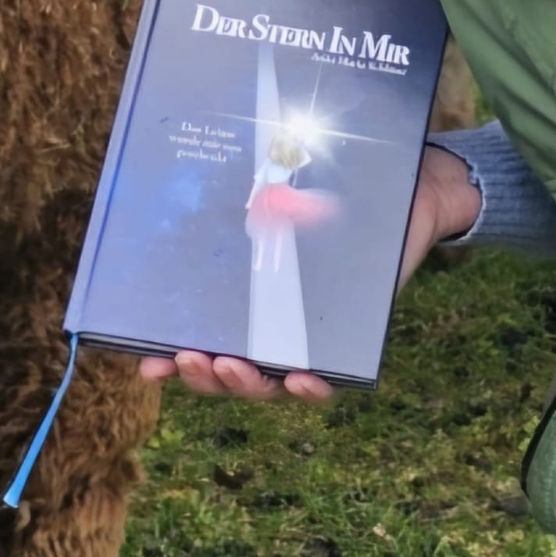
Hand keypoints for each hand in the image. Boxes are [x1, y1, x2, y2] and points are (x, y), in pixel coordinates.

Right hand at [137, 148, 480, 402]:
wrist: (408, 193)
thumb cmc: (336, 186)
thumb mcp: (288, 189)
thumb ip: (259, 193)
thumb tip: (215, 170)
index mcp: (248, 291)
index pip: (203, 332)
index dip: (172, 357)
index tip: (148, 365)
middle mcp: (273, 321)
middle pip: (229, 367)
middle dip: (204, 374)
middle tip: (187, 358)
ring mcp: (309, 334)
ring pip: (270, 379)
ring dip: (246, 383)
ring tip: (233, 367)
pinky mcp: (352, 338)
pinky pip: (330, 375)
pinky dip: (313, 386)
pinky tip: (301, 380)